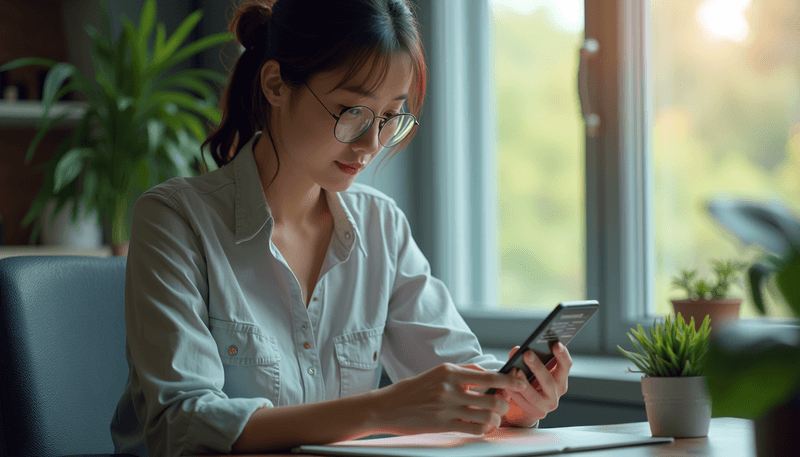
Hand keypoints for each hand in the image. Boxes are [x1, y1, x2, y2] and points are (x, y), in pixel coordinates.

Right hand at [367, 363, 527, 435]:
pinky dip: (483, 430)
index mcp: (449, 371)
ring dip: (495, 419)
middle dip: (504, 404)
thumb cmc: (412, 390)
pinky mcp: (443, 425)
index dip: (509, 381)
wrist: (386, 407)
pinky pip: (474, 429)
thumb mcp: (436, 373)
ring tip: (493, 419)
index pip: (488, 376)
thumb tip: (486, 374)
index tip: (519, 382)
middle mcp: (450, 388)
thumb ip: (462, 372)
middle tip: (504, 405)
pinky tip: (481, 427)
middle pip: (492, 399)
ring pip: (486, 416)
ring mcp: (447, 408)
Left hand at [500, 342, 572, 426]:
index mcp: (561, 376)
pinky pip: (524, 403)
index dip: (562, 355)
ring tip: (515, 371)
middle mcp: (558, 391)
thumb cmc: (532, 377)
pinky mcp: (537, 413)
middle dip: (537, 367)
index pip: (566, 365)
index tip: (556, 344)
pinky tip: (507, 385)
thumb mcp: (533, 366)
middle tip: (527, 353)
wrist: (531, 402)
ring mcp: (549, 404)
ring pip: (535, 395)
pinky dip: (514, 393)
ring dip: (523, 383)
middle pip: (548, 380)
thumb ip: (524, 356)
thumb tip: (516, 351)